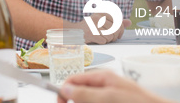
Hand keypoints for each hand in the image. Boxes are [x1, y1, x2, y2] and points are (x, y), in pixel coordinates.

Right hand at [57, 70, 172, 102]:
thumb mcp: (109, 98)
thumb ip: (85, 94)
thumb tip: (64, 89)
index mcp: (103, 78)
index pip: (74, 80)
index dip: (63, 92)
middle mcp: (106, 87)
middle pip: (81, 95)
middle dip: (78, 102)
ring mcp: (111, 98)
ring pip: (89, 102)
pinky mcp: (116, 102)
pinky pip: (99, 102)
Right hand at [72, 15, 130, 43]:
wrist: (74, 30)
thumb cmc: (91, 26)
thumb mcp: (102, 21)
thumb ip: (116, 21)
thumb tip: (129, 22)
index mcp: (102, 12)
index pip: (118, 21)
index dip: (120, 29)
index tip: (118, 33)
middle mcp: (98, 17)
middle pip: (115, 29)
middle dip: (115, 36)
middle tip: (110, 38)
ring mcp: (93, 25)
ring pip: (110, 36)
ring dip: (108, 40)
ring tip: (102, 37)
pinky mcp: (90, 34)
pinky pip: (104, 41)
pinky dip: (102, 42)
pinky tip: (97, 39)